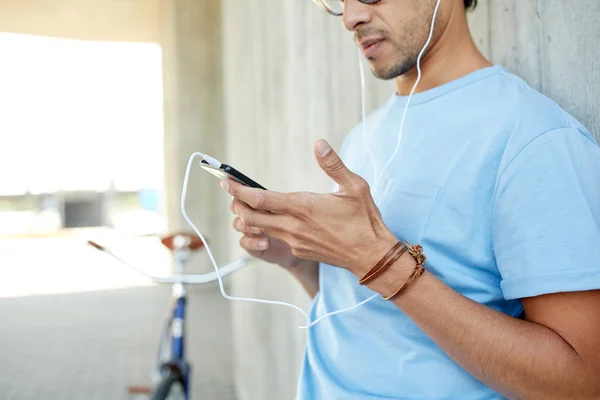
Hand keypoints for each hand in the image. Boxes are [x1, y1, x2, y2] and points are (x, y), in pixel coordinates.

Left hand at [222, 139, 396, 275]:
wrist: (371, 257)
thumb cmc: (365, 221)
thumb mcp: (354, 187)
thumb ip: (333, 164)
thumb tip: (319, 143)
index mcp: (303, 207)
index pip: (260, 199)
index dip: (239, 191)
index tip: (226, 182)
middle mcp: (293, 226)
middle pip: (251, 217)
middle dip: (238, 204)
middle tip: (231, 192)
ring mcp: (294, 241)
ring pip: (261, 229)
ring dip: (251, 216)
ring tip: (248, 203)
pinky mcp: (299, 251)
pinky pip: (276, 237)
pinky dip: (268, 227)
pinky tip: (276, 218)